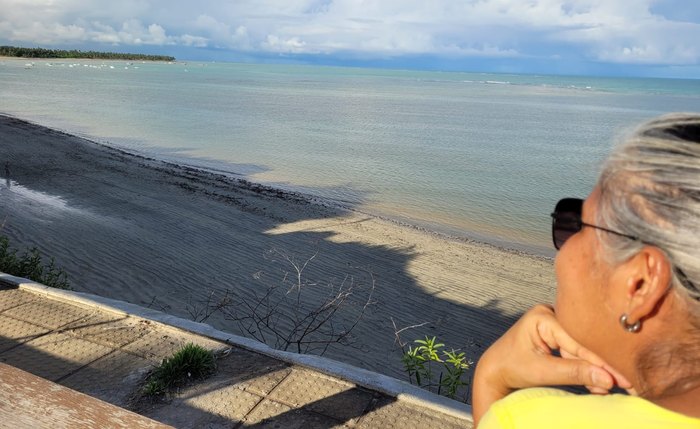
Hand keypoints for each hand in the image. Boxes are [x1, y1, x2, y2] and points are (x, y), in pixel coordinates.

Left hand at [472, 304, 631, 424]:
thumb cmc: (512, 368)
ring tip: (610, 388)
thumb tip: (608, 379)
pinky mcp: (556, 335)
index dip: (601, 362)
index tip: (622, 379)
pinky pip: (575, 351)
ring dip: (594, 369)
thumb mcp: (543, 372)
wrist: (495, 371)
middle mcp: (550, 314)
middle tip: (625, 384)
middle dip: (601, 365)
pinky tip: (598, 383)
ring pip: (581, 349)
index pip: (578, 342)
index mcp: (543, 316)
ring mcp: (553, 323)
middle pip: (583, 343)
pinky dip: (584, 367)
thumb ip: (575, 373)